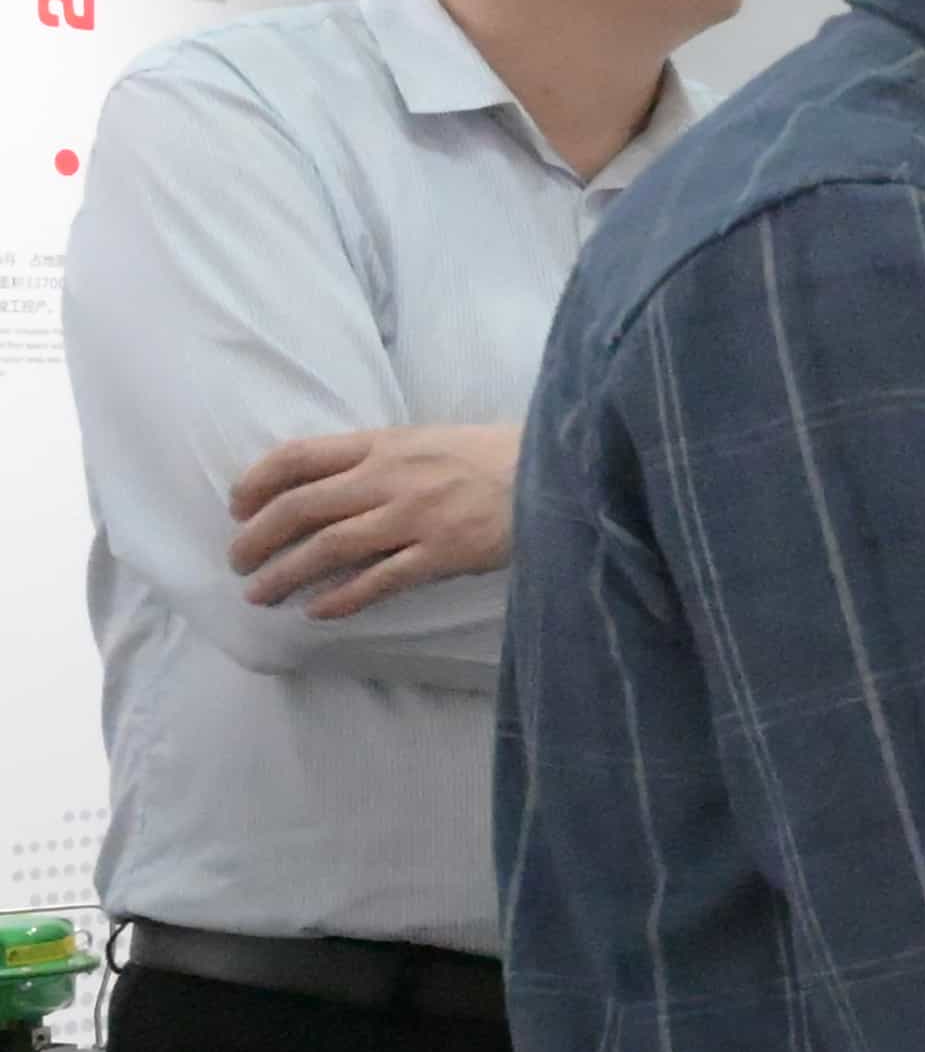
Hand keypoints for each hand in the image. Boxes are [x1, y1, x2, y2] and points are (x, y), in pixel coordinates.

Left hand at [228, 422, 518, 615]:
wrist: (561, 470)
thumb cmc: (497, 455)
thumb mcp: (430, 440)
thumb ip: (381, 458)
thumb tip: (326, 486)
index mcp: (385, 443)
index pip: (298, 457)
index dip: (256, 482)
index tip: (237, 506)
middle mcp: (391, 478)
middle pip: (301, 507)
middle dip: (257, 538)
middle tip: (238, 562)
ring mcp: (416, 517)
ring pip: (329, 547)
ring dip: (285, 573)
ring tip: (260, 593)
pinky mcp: (443, 553)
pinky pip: (378, 580)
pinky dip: (341, 598)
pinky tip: (318, 611)